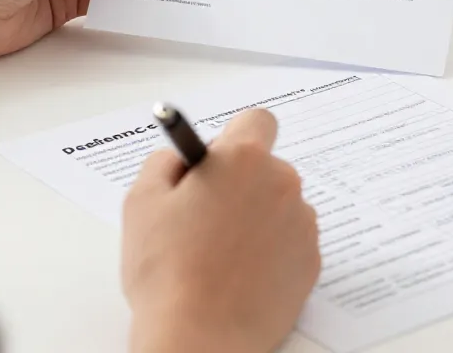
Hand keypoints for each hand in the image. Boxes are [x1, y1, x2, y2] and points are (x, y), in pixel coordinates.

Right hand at [122, 110, 319, 352]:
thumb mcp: (141, 203)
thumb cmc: (167, 272)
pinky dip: (271, 252)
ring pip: (278, 206)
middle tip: (205, 219)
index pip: (256, 121)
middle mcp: (282, 183)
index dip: (234, 140)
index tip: (217, 164)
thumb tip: (181, 156)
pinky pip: (290, 242)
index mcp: (243, 160)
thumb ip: (164, 163)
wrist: (200, 338)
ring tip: (220, 256)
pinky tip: (241, 277)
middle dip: (240, 184)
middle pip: (266, 168)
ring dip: (256, 219)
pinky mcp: (311, 261)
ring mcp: (302, 223)